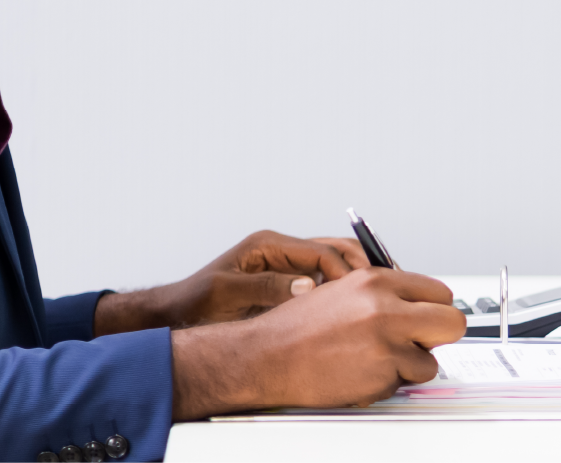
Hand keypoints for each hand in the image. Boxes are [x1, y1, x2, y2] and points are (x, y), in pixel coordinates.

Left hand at [93, 230, 372, 334]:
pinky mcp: (287, 281)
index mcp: (268, 245)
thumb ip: (267, 287)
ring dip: (356, 277)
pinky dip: (343, 289)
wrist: (175, 315)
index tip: (361, 291)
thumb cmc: (194, 303)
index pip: (320, 251)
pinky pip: (324, 279)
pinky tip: (355, 306)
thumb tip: (308, 287)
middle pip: (335, 249)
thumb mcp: (225, 294)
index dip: (345, 271)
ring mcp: (285, 265)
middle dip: (362, 266)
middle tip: (386, 286)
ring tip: (378, 296)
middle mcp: (280, 250)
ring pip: (334, 263)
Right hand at [169, 267, 466, 418]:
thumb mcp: (342, 291)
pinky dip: (390, 384)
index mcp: (376, 280)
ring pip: (430, 360)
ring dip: (409, 366)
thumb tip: (418, 306)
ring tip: (374, 361)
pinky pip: (407, 382)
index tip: (427, 320)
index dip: (434, 309)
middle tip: (421, 344)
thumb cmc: (296, 328)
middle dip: (440, 336)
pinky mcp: (382, 371)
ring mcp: (386, 339)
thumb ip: (383, 295)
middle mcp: (385, 305)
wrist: (266, 356)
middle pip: (452, 321)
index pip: (438, 291)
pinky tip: (363, 374)